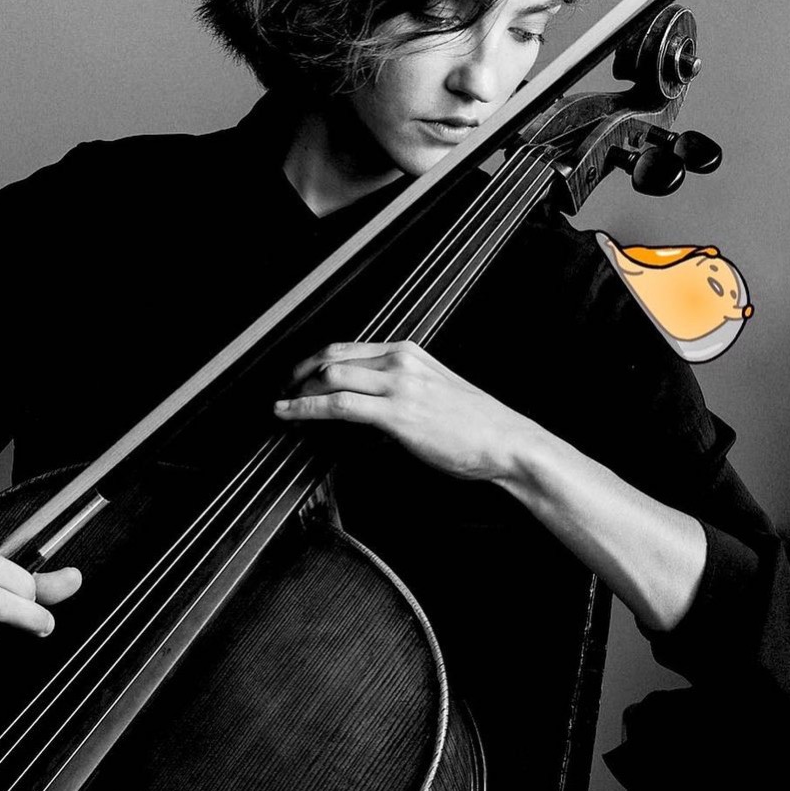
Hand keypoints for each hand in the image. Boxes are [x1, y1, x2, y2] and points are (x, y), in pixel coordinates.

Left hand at [274, 339, 536, 482]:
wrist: (508, 442)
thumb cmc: (479, 426)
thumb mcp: (437, 392)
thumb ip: (404, 389)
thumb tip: (372, 407)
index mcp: (409, 352)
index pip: (348, 347)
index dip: (315, 361)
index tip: (299, 374)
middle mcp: (400, 361)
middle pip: (332, 357)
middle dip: (299, 372)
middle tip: (282, 388)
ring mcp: (398, 385)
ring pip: (330, 376)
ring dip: (297, 390)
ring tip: (280, 404)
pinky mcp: (397, 413)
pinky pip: (338, 405)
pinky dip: (306, 408)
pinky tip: (289, 414)